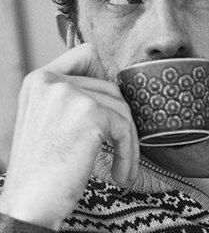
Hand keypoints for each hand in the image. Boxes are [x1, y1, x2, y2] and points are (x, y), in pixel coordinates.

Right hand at [0, 44, 138, 229]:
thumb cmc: (42, 169)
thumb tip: (112, 87)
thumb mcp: (47, 119)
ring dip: (128, 140)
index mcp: (40, 79)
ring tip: (122, 165)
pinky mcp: (89, 114)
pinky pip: (125, 128)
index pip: (86, 53)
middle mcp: (52, 81)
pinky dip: (129, 152)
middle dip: (121, 120)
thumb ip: (72, 96)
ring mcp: (70, 95)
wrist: (27, 206)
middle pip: (111, 87)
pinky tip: (121, 173)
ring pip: (122, 108)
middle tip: (121, 147)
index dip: (104, 74)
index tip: (107, 103)